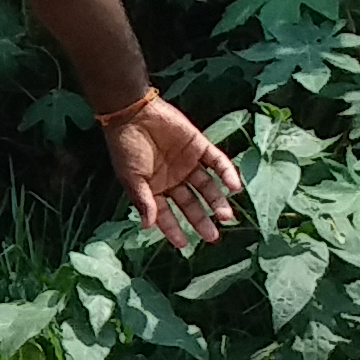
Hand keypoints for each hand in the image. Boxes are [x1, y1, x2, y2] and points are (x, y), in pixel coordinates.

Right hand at [102, 93, 240, 250]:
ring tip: (226, 216)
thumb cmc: (126, 148)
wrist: (133, 114)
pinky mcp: (199, 146)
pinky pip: (217, 162)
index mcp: (154, 189)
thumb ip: (143, 200)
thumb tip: (147, 226)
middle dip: (201, 220)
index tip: (184, 245)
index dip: (174, 229)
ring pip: (207, 186)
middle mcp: (174, 179)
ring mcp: (188, 163)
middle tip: (213, 236)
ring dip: (217, 201)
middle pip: (191, 203)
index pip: (166, 214)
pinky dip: (227, 174)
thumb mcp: (132, 178)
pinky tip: (234, 187)